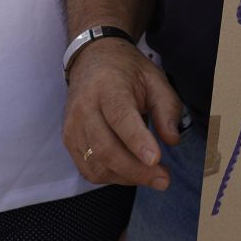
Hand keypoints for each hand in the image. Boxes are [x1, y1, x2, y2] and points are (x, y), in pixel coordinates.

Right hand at [63, 37, 181, 190]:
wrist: (92, 60)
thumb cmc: (127, 71)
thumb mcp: (155, 79)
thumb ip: (167, 108)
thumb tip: (172, 141)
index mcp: (107, 87)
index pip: (119, 117)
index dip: (137, 141)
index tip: (156, 160)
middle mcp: (84, 108)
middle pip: (106, 148)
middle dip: (136, 170)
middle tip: (164, 180)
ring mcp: (73, 127)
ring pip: (97, 165)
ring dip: (126, 177)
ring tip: (152, 176)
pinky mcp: (69, 141)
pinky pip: (88, 170)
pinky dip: (112, 177)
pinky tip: (130, 172)